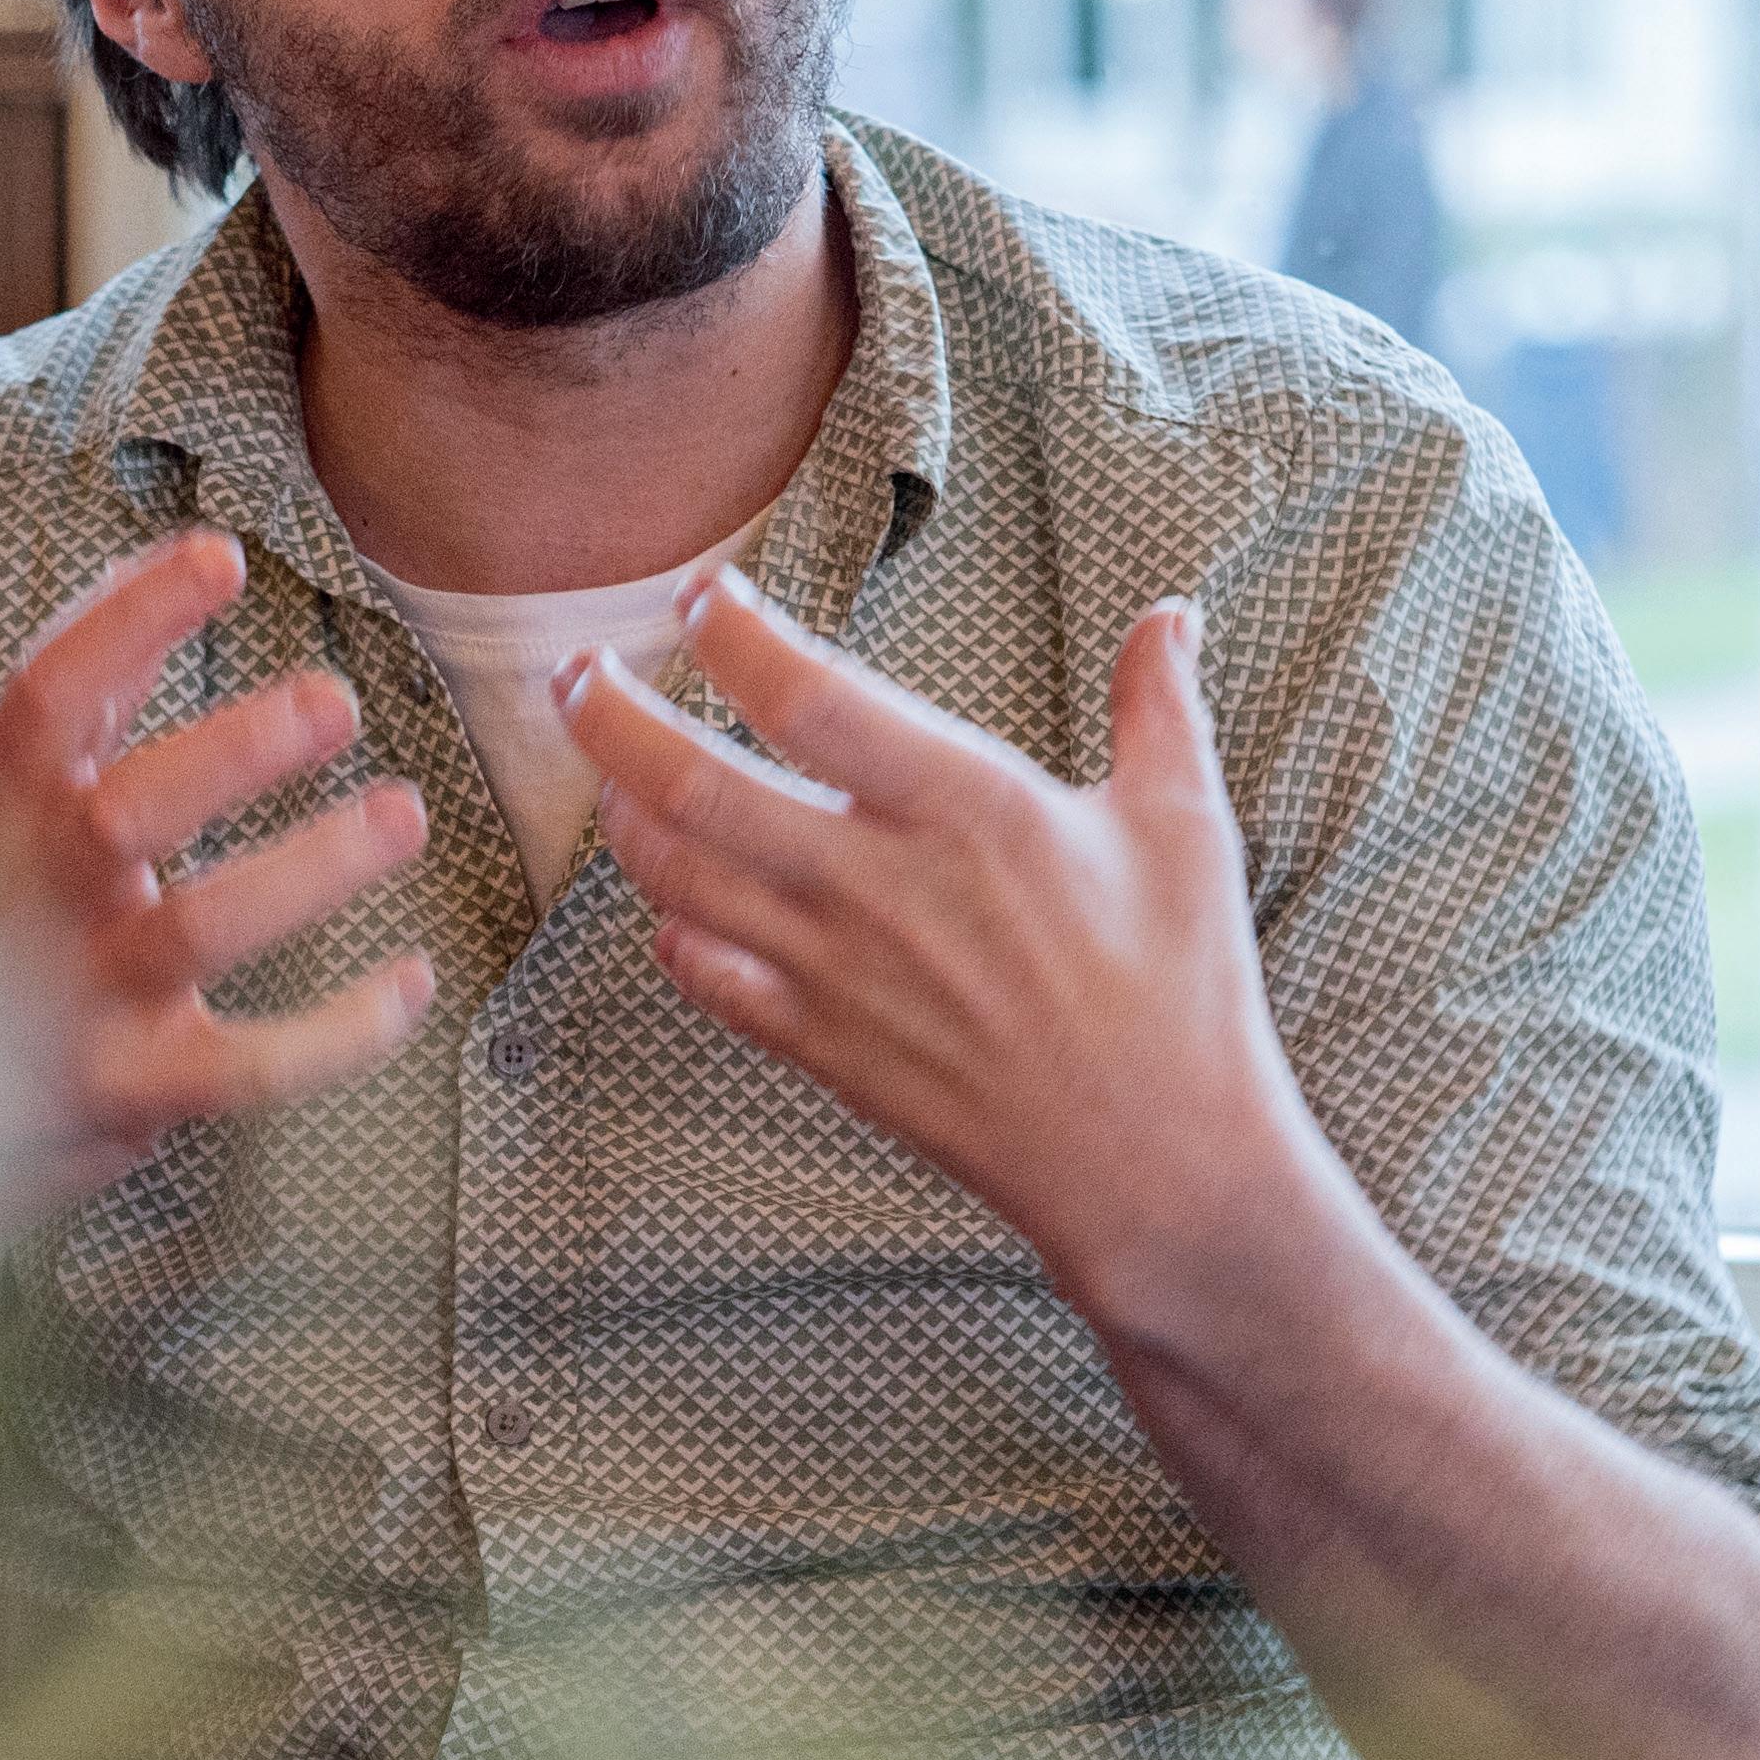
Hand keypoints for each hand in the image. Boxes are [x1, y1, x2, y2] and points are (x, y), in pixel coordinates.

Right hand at [0, 526, 433, 1211]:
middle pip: (127, 811)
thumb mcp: (1, 817)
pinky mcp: (131, 1092)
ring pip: (200, 931)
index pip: (48, 695)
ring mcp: (83, 1000)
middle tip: (338, 701)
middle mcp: (39, 899)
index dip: (128, 620)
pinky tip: (414, 983)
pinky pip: (249, 1068)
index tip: (218, 554)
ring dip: (311, 870)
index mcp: (3, 814)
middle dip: (234, 752)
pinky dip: (339, 1033)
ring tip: (406, 813)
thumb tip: (144, 569)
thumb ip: (82, 710)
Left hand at [556, 573, 1322, 1320]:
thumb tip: (1174, 613)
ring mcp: (837, 974)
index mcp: (968, 806)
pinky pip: (706, 980)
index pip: (808, 695)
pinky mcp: (823, 1049)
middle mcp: (879, 884)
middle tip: (574, 673)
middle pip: (698, 783)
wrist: (1155, 1164)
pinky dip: (669, 932)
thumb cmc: (1180, 989)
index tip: (696, 594)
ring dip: (622, 816)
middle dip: (613, 719)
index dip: (731, 634)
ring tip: (607, 774)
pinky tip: (668, 904)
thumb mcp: (1185, 826)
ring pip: (679, 879)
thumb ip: (1159, 708)